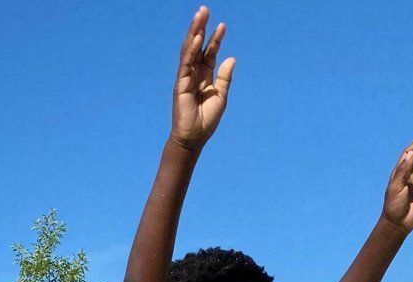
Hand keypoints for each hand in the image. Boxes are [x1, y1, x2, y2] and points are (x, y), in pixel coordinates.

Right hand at [170, 8, 234, 150]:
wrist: (194, 138)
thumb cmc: (206, 121)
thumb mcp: (220, 96)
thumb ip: (224, 78)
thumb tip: (231, 58)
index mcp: (204, 77)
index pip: (209, 53)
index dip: (215, 39)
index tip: (222, 26)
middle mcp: (194, 74)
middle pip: (197, 47)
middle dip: (201, 28)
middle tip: (205, 9)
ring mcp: (186, 78)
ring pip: (189, 50)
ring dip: (194, 32)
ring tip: (200, 15)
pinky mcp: (180, 84)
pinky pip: (185, 63)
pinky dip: (190, 49)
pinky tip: (196, 36)